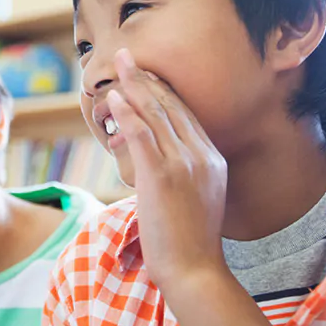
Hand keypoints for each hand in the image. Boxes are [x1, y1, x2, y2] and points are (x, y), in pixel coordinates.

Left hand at [108, 49, 228, 290]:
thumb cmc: (190, 240)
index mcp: (211, 158)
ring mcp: (183, 164)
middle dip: (146, 77)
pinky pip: (142, 134)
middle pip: (170, 106)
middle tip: (127, 56)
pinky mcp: (162, 176)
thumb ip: (184, 173)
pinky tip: (114, 98)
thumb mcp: (197, 198)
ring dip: (133, 86)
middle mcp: (200, 155)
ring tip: (117, 65)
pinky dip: (128, 112)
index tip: (144, 73)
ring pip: (156, 113)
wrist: (194, 269)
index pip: (184, 113)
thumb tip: (157, 160)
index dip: (162, 89)